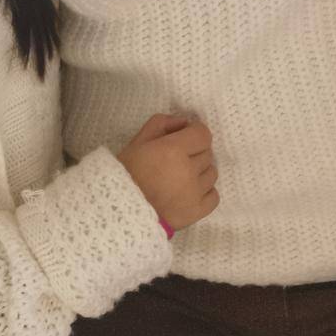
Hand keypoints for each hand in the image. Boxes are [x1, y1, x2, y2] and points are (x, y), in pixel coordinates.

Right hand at [116, 114, 219, 232]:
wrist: (120, 213)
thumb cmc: (126, 174)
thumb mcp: (138, 142)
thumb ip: (161, 124)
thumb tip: (184, 122)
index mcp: (172, 150)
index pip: (203, 134)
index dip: (194, 133)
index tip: (185, 138)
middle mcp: (187, 170)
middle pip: (207, 153)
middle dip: (195, 153)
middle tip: (177, 160)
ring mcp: (194, 193)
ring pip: (211, 174)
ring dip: (200, 173)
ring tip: (181, 178)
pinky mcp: (197, 212)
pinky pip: (214, 196)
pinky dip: (205, 193)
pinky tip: (189, 192)